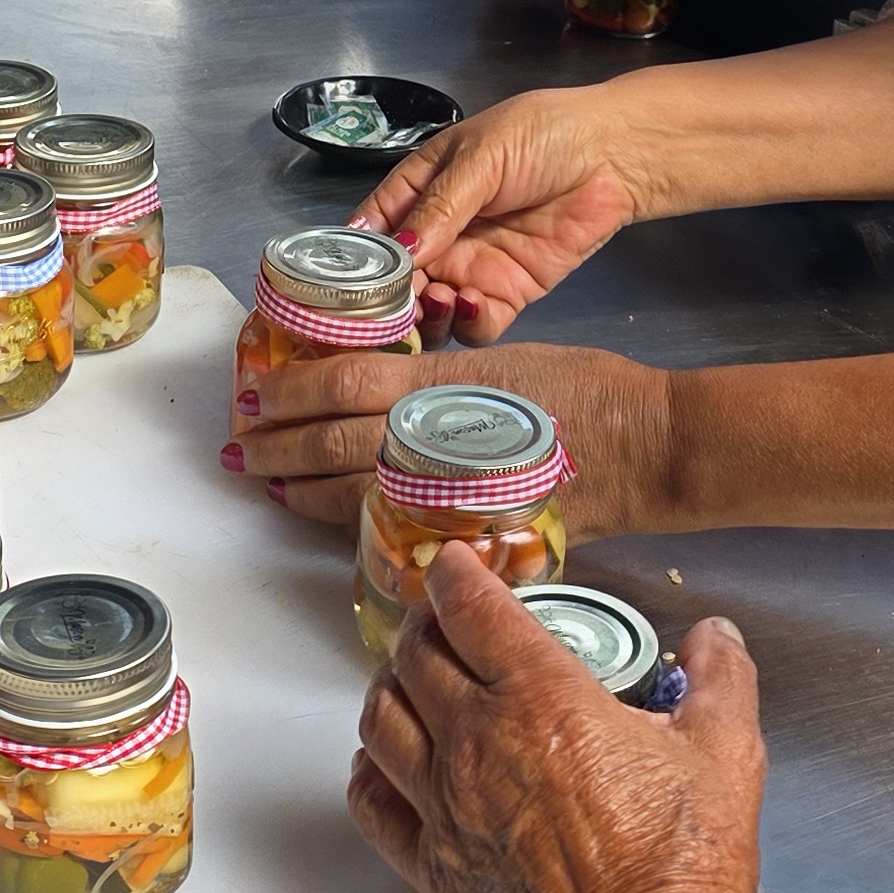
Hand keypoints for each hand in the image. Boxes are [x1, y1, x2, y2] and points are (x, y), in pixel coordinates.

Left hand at [237, 338, 674, 533]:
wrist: (650, 446)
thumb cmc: (589, 391)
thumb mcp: (503, 359)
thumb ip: (434, 376)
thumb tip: (375, 384)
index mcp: (447, 384)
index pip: (342, 384)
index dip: (289, 391)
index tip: (257, 394)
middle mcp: (442, 439)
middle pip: (332, 443)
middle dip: (278, 447)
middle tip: (243, 446)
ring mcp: (455, 492)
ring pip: (353, 495)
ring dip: (301, 491)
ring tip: (271, 483)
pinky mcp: (474, 533)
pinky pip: (398, 532)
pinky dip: (353, 526)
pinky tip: (332, 521)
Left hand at [351, 548, 768, 892]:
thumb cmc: (678, 870)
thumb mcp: (727, 753)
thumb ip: (719, 679)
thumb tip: (715, 640)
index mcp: (541, 699)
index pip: (470, 607)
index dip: (457, 573)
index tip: (459, 564)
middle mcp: (476, 743)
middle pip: (413, 654)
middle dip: (424, 622)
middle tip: (443, 618)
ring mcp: (444, 807)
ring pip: (379, 720)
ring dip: (390, 687)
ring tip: (412, 681)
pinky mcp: (432, 866)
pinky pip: (371, 803)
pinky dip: (368, 770)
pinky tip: (386, 765)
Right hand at [352, 85, 659, 340]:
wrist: (614, 154)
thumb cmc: (543, 135)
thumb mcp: (482, 157)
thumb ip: (440, 206)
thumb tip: (401, 251)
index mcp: (420, 191)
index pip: (373, 231)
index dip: (357, 260)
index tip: (347, 284)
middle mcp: (439, 236)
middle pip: (398, 282)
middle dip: (391, 300)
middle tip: (396, 305)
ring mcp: (472, 267)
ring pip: (431, 311)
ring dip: (427, 316)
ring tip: (439, 299)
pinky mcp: (508, 292)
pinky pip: (478, 324)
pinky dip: (469, 324)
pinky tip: (473, 302)